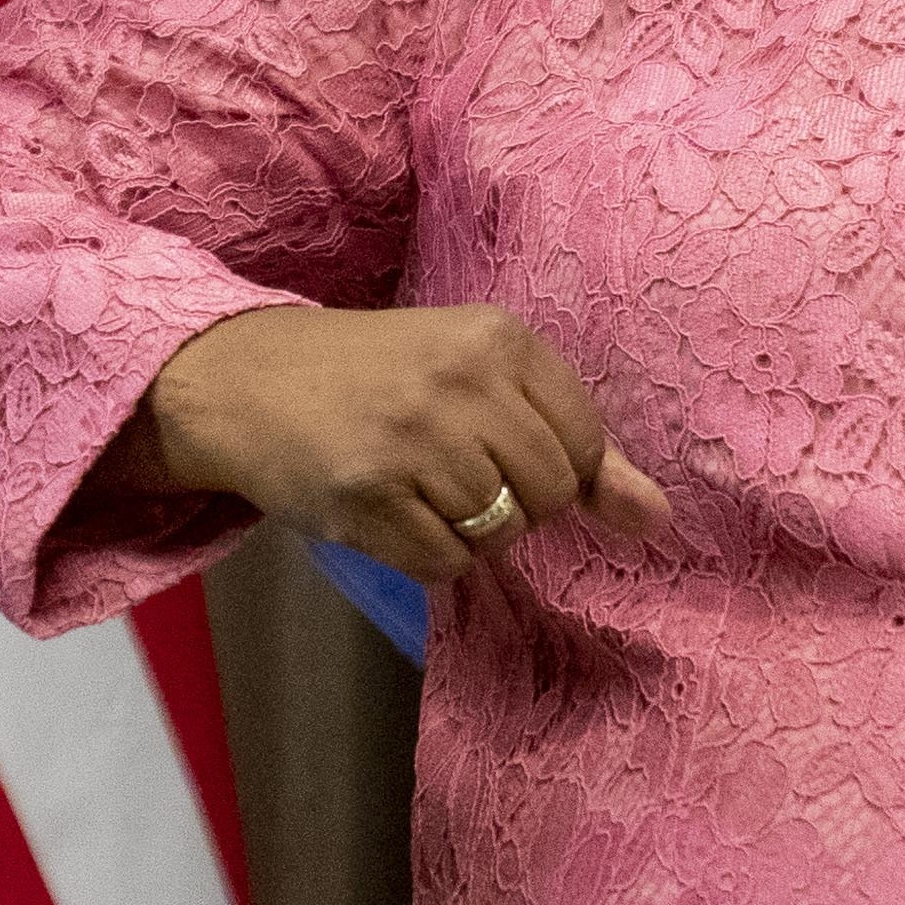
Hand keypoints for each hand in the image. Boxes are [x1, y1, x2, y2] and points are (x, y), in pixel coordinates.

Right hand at [121, 302, 676, 586]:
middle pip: (547, 496)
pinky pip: (444, 564)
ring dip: (463, 530)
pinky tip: (387, 511)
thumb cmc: (376, 377)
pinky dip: (423, 553)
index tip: (497, 445)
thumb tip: (658, 520)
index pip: (584, 444)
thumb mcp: (477, 378)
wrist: (246, 381)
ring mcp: (412, 443)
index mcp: (497, 339)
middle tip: (449, 469)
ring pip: (497, 535)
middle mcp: (460, 384)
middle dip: (511, 502)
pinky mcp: (368, 498)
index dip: (551, 466)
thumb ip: (578, 447)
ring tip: (415, 486)